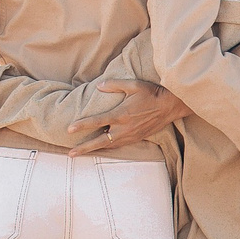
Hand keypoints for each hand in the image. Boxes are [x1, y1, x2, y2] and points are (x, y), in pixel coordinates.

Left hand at [71, 80, 189, 152]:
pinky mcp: (136, 138)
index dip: (82, 125)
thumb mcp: (134, 85)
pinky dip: (107, 148)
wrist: (170, 106)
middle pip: (100, 141)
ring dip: (94, 150)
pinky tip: (100, 149)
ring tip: (81, 153)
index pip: (97, 121)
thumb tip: (99, 86)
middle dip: (84, 148)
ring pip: (108, 146)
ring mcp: (130, 135)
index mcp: (121, 114)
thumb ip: (115, 85)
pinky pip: (118, 146)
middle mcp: (124, 128)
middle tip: (71, 153)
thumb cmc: (152, 93)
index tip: (69, 129)